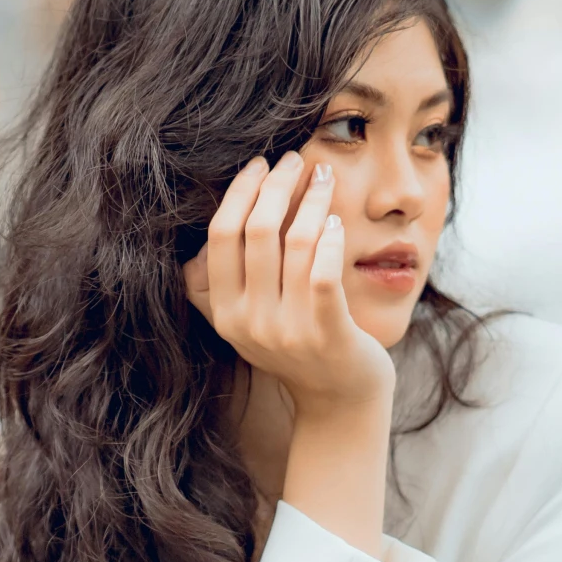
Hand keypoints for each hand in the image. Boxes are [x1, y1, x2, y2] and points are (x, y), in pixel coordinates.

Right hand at [184, 152, 394, 414]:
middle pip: (257, 231)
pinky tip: (337, 223)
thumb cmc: (300, 346)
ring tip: (325, 180)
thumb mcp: (252, 320)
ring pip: (296, 243)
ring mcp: (288, 331)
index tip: (260, 165)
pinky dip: (331, 239)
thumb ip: (232, 278)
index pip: (221, 235)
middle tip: (295, 161)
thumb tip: (231, 208)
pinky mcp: (328, 335)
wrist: (340, 400)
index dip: (240, 192)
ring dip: (313, 201)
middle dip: (277, 184)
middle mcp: (249, 322)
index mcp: (224, 312)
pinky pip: (325, 272)